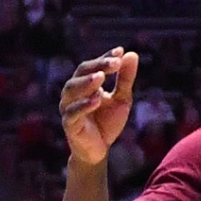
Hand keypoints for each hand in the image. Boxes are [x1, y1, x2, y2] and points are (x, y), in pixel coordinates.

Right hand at [61, 48, 137, 166]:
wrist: (100, 149)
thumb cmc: (107, 121)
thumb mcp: (122, 98)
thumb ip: (125, 78)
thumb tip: (132, 54)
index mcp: (85, 84)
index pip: (92, 66)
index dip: (105, 58)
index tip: (120, 51)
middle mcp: (73, 93)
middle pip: (80, 73)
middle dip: (97, 66)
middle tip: (114, 62)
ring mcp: (68, 108)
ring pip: (71, 90)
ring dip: (86, 82)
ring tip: (102, 77)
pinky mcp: (69, 125)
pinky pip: (72, 113)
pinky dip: (84, 105)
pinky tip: (97, 99)